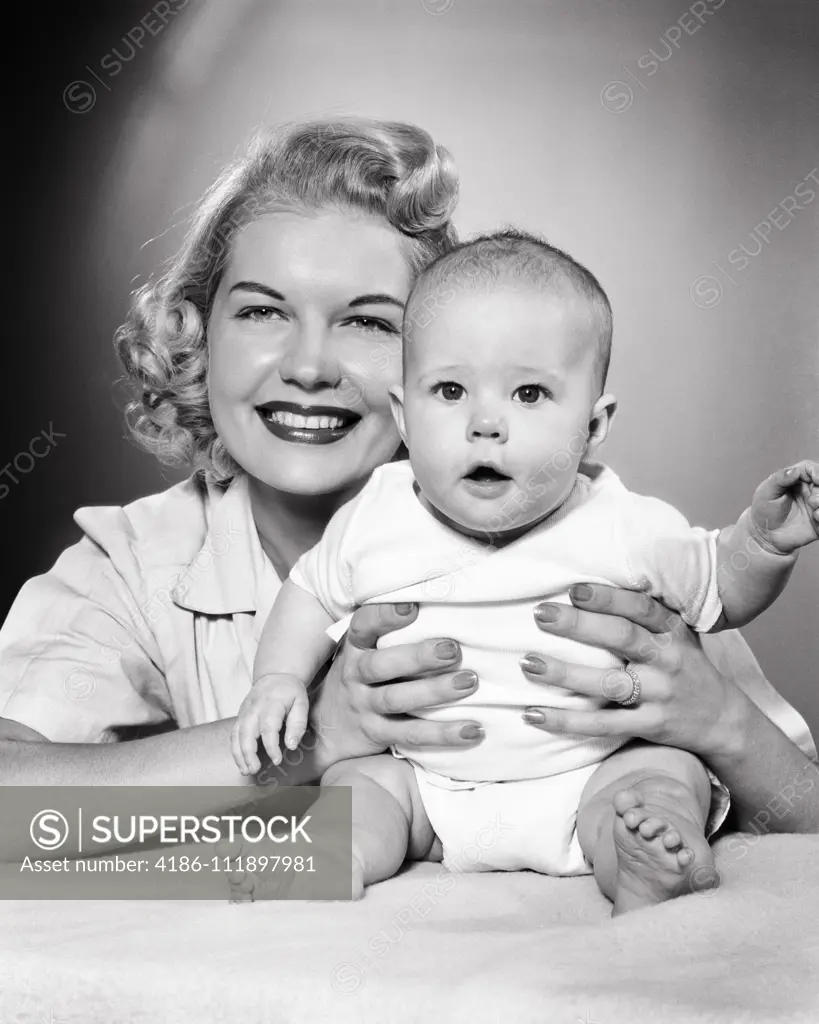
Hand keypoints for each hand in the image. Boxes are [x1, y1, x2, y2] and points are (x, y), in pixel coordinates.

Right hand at [231, 674, 309, 775]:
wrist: (276, 676)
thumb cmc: (291, 692)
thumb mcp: (301, 703)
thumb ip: (298, 724)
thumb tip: (291, 746)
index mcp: (272, 703)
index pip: (268, 726)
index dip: (271, 746)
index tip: (277, 760)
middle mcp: (254, 707)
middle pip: (247, 731)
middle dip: (248, 753)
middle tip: (255, 769)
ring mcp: (244, 711)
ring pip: (236, 734)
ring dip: (239, 754)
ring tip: (246, 770)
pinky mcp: (240, 716)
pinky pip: (233, 734)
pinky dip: (235, 750)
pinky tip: (242, 763)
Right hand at [304, 602, 483, 772]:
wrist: (327, 728)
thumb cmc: (360, 677)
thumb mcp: (363, 650)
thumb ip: (389, 632)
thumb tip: (439, 604)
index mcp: (355, 648)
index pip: (364, 626)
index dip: (384, 615)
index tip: (411, 607)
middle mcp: (355, 675)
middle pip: (381, 666)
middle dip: (417, 657)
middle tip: (453, 649)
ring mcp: (364, 707)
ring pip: (397, 699)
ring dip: (434, 691)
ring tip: (469, 682)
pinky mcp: (377, 734)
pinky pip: (411, 734)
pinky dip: (442, 734)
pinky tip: (472, 729)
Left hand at [518, 584, 747, 760]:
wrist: (723, 721)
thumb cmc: (686, 667)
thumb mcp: (677, 634)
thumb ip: (644, 614)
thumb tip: (590, 585)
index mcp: (673, 632)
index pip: (640, 608)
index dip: (607, 598)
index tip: (574, 589)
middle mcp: (668, 660)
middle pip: (622, 638)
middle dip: (580, 625)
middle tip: (541, 614)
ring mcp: (658, 695)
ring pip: (609, 683)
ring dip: (566, 674)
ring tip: (529, 663)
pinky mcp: (649, 726)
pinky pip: (603, 725)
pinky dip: (567, 721)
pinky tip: (533, 714)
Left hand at [750, 460, 818, 554]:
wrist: (765, 534)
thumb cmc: (764, 510)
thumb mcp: (766, 493)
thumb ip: (779, 479)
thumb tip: (794, 470)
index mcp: (797, 480)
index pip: (812, 469)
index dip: (818, 472)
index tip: (817, 479)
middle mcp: (809, 490)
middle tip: (813, 501)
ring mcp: (816, 505)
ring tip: (815, 512)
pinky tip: (817, 519)